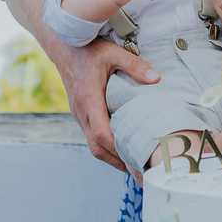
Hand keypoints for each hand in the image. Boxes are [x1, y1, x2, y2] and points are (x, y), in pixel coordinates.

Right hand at [61, 37, 161, 174]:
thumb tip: (156, 79)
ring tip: (135, 168)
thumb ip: (135, 65)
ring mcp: (79, 115)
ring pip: (93, 146)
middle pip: (96, 148)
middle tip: (140, 174)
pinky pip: (92, 138)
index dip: (118, 148)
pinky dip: (107, 148)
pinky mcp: (81, 114)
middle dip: (117, 162)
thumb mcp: (113, 53)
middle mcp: (81, 112)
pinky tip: (123, 152)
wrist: (64, 46)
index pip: (101, 133)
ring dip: (113, 158)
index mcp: (89, 100)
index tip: (136, 158)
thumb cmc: (89, 50)